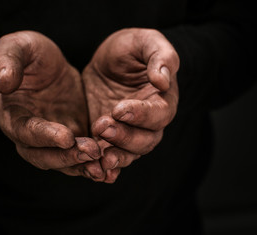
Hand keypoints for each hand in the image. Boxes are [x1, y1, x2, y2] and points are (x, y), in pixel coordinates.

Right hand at [0, 31, 100, 177]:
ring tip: (104, 166)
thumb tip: (4, 82)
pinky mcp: (72, 135)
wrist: (46, 62)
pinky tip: (112, 167)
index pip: (24, 131)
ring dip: (82, 165)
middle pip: (44, 156)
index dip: (44, 136)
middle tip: (92, 152)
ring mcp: (52, 138)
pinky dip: (93, 163)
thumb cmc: (26, 53)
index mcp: (12, 113)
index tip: (67, 137)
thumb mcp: (16, 47)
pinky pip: (80, 155)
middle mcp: (29, 133)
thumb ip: (7, 62)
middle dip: (68, 157)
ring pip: (64, 161)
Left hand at [82, 28, 179, 182]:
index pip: (159, 113)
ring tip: (98, 155)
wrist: (110, 62)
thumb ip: (161, 56)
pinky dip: (104, 167)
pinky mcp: (110, 139)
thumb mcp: (146, 42)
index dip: (141, 114)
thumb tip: (163, 80)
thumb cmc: (132, 49)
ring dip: (115, 157)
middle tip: (102, 126)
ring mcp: (130, 132)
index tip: (119, 109)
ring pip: (130, 154)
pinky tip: (94, 171)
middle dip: (125, 137)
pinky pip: (111, 157)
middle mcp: (149, 122)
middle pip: (146, 140)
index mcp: (162, 99)